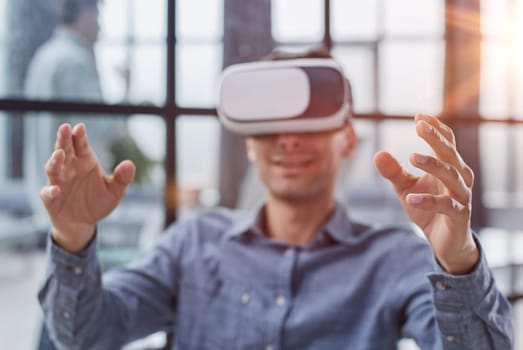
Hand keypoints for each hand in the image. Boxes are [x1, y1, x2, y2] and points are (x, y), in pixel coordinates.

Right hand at [40, 123, 135, 252]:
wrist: (83, 223)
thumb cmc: (98, 202)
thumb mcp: (115, 192)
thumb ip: (122, 179)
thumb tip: (130, 164)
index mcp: (86, 162)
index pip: (82, 146)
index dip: (80, 136)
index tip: (80, 127)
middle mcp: (70, 169)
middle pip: (64, 150)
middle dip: (64, 139)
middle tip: (65, 128)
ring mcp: (58, 182)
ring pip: (53, 168)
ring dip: (55, 160)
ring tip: (59, 154)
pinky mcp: (51, 199)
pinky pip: (47, 193)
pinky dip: (50, 191)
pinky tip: (55, 189)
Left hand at [373, 114, 478, 274]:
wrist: (445, 242)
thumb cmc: (428, 209)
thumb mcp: (405, 189)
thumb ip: (393, 172)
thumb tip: (377, 153)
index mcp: (449, 167)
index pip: (447, 142)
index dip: (436, 128)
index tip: (419, 116)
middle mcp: (459, 178)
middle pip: (450, 153)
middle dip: (435, 138)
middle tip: (419, 126)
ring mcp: (461, 196)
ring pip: (451, 176)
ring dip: (433, 165)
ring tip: (412, 157)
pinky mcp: (459, 215)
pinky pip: (445, 205)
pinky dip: (428, 201)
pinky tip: (410, 198)